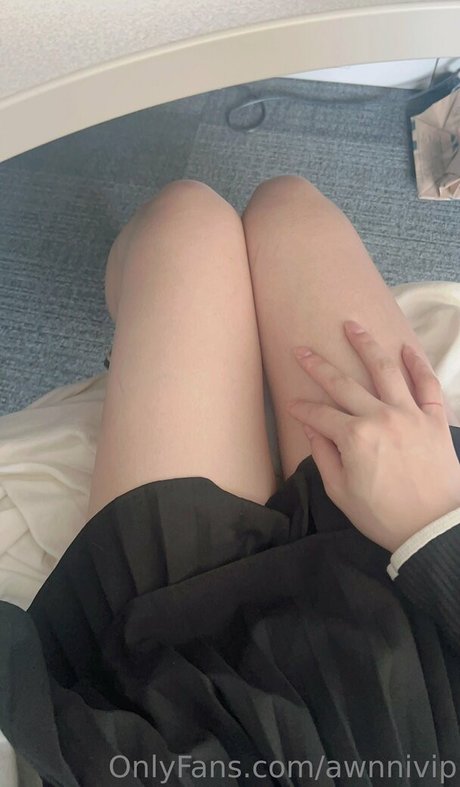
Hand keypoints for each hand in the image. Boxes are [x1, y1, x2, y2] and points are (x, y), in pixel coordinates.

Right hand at [287, 321, 459, 551]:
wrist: (433, 529)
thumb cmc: (384, 516)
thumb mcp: (341, 492)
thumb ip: (323, 455)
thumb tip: (310, 427)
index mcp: (354, 438)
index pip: (319, 414)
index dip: (302, 408)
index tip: (292, 404)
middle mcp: (380, 417)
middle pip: (343, 383)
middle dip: (317, 365)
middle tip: (301, 350)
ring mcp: (410, 414)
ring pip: (384, 370)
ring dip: (365, 345)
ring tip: (352, 326)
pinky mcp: (434, 419)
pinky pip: (426, 384)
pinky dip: (417, 364)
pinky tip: (405, 348)